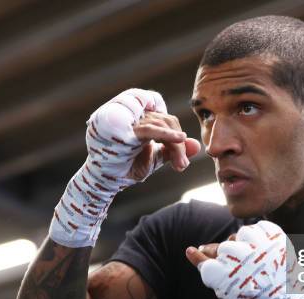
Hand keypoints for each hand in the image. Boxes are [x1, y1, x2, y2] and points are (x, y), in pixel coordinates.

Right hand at [50, 88, 200, 247]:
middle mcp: (128, 112)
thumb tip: (197, 145)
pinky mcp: (122, 131)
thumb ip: (174, 149)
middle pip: (164, 118)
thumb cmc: (126, 167)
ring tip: (180, 165)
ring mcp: (123, 119)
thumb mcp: (155, 157)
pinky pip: (149, 129)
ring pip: (160, 124)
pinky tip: (180, 138)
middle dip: (178, 142)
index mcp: (135, 115)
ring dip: (175, 145)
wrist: (106, 182)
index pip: (161, 113)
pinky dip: (167, 134)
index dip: (173, 127)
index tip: (180, 145)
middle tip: (182, 165)